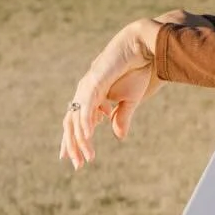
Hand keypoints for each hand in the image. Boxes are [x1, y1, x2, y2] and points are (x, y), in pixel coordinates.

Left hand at [60, 17, 162, 170]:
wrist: (143, 49)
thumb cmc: (138, 70)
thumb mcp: (130, 101)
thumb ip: (121, 117)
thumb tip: (118, 136)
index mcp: (92, 97)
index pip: (77, 122)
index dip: (74, 142)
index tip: (74, 160)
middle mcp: (85, 92)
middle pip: (71, 123)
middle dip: (73, 145)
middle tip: (77, 165)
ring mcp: (87, 87)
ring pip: (77, 118)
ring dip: (80, 140)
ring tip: (84, 157)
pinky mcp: (94, 82)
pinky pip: (86, 107)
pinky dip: (86, 122)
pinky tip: (87, 136)